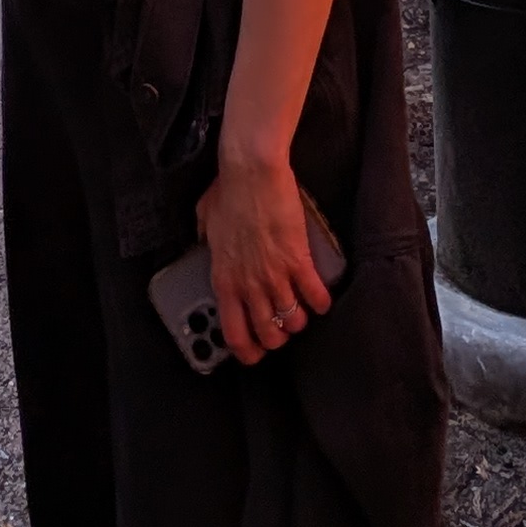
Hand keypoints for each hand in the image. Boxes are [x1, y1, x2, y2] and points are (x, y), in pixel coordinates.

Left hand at [196, 141, 332, 367]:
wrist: (251, 172)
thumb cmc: (228, 191)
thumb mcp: (205, 220)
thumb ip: (205, 237)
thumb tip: (204, 239)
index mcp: (223, 279)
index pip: (233, 332)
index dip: (246, 351)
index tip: (254, 354)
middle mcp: (248, 285)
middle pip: (267, 333)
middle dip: (277, 338)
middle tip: (281, 330)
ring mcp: (274, 275)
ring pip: (292, 321)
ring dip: (298, 321)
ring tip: (301, 313)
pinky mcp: (298, 260)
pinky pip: (314, 296)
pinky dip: (320, 302)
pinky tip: (321, 299)